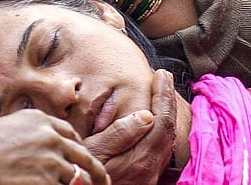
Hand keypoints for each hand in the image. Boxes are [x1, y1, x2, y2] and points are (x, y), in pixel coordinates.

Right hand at [0, 110, 108, 183]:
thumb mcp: (4, 132)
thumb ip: (30, 137)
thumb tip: (50, 151)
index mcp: (37, 119)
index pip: (70, 134)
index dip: (78, 150)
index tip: (83, 162)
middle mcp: (48, 135)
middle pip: (83, 155)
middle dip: (94, 172)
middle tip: (102, 183)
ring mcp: (49, 159)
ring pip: (77, 177)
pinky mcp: (46, 182)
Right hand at [85, 70, 176, 184]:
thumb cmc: (81, 175)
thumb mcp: (94, 151)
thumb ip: (119, 133)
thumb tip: (146, 114)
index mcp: (139, 160)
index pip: (161, 122)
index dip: (163, 95)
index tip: (161, 75)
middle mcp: (150, 169)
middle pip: (168, 130)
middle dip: (168, 100)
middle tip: (165, 78)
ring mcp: (149, 175)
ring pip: (167, 140)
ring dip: (166, 113)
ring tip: (162, 93)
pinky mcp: (145, 178)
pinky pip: (161, 148)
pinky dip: (162, 128)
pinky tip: (155, 118)